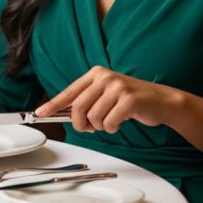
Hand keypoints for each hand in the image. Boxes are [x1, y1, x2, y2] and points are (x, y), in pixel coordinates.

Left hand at [36, 66, 184, 133]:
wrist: (161, 101)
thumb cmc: (130, 101)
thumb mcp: (106, 95)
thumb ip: (86, 101)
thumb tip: (60, 113)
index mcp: (96, 73)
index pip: (69, 92)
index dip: (53, 104)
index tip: (40, 113)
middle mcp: (105, 77)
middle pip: (78, 108)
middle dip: (81, 124)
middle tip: (90, 128)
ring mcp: (117, 87)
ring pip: (93, 118)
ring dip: (101, 126)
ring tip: (111, 120)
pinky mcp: (129, 99)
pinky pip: (109, 123)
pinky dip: (113, 128)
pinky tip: (121, 122)